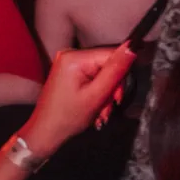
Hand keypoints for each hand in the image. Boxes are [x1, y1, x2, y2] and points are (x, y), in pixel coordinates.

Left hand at [19, 44, 134, 157]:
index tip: (116, 98)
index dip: (121, 76)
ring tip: (100, 112)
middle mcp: (70, 54)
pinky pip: (93, 78)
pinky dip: (98, 94)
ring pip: (103, 74)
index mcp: (75, 56)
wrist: (46, 132)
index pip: (113, 54)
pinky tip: (94, 108)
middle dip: (112, 89)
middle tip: (106, 109)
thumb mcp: (96, 95)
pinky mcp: (70, 72)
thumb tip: (132, 47)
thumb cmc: (68, 117)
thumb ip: (116, 70)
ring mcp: (69, 63)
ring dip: (106, 95)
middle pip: (108, 65)